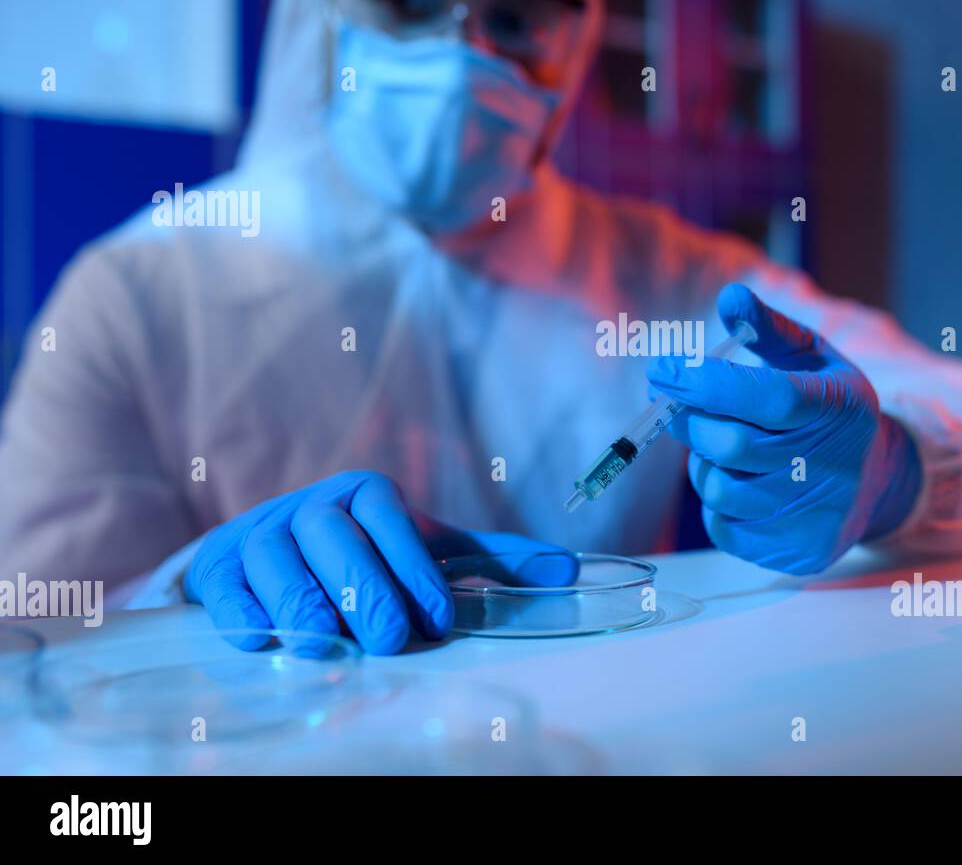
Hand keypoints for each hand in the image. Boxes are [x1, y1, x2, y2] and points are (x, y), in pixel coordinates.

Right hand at [183, 470, 576, 653]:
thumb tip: (568, 571)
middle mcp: (310, 506)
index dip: (414, 568)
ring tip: (335, 644)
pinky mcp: (217, 569)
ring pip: (278, 562)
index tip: (438, 618)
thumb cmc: (360, 554)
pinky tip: (270, 641)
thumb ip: (490, 560)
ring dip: (306, 604)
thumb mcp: (425, 550)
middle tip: (392, 640)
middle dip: (366, 589)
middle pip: (335, 538)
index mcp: (364, 493)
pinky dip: (248, 616)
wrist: (265, 555)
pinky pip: (229, 592)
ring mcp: (259, 534)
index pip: (391, 521)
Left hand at [647, 284, 920, 574]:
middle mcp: (831, 466)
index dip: (706, 383)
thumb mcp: (814, 360)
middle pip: (730, 446)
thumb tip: (730, 297)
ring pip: (720, 490)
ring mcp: (814, 515)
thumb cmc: (831, 410)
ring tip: (719, 443)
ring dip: (703, 462)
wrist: (877, 483)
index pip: (765, 398)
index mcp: (838, 408)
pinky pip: (724, 528)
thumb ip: (770, 330)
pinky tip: (738, 479)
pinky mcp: (795, 552)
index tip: (663, 368)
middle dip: (688, 420)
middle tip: (673, 402)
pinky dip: (717, 501)